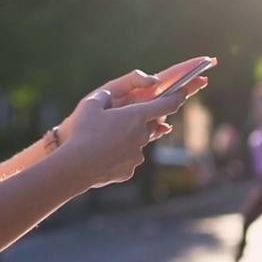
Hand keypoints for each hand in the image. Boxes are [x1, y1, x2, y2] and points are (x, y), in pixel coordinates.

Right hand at [57, 83, 199, 188]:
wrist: (77, 166)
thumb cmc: (83, 132)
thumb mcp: (91, 104)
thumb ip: (105, 96)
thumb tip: (109, 96)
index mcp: (136, 116)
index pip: (167, 104)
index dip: (178, 96)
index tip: (184, 92)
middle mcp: (142, 135)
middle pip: (151, 124)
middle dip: (142, 121)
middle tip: (124, 121)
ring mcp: (138, 154)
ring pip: (139, 143)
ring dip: (128, 139)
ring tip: (106, 141)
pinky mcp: (131, 169)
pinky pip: (128, 158)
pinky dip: (120, 155)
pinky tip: (104, 156)